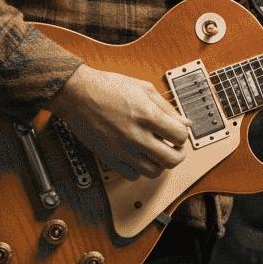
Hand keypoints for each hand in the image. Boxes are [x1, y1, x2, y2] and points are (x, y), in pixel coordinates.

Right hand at [46, 65, 192, 180]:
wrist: (77, 94)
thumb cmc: (108, 88)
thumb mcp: (143, 89)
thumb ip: (167, 107)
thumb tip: (185, 122)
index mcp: (147, 116)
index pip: (180, 136)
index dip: (183, 136)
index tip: (178, 133)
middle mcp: (136, 136)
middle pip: (172, 160)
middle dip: (178, 155)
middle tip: (175, 149)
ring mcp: (123, 149)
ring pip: (154, 172)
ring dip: (160, 164)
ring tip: (156, 153)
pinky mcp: (109, 157)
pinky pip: (132, 176)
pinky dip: (140, 170)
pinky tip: (139, 158)